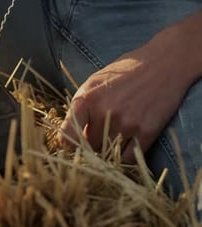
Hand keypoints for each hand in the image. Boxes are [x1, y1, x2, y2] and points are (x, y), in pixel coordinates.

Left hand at [58, 18, 200, 162]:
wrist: (164, 63)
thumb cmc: (124, 72)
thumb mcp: (93, 83)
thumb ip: (80, 109)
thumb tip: (68, 137)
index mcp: (86, 100)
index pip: (68, 136)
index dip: (68, 146)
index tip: (72, 148)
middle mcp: (104, 113)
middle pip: (89, 147)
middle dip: (92, 145)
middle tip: (100, 136)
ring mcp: (127, 123)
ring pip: (108, 154)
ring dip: (109, 151)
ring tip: (114, 137)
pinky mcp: (146, 131)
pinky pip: (129, 158)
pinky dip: (125, 157)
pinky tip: (127, 145)